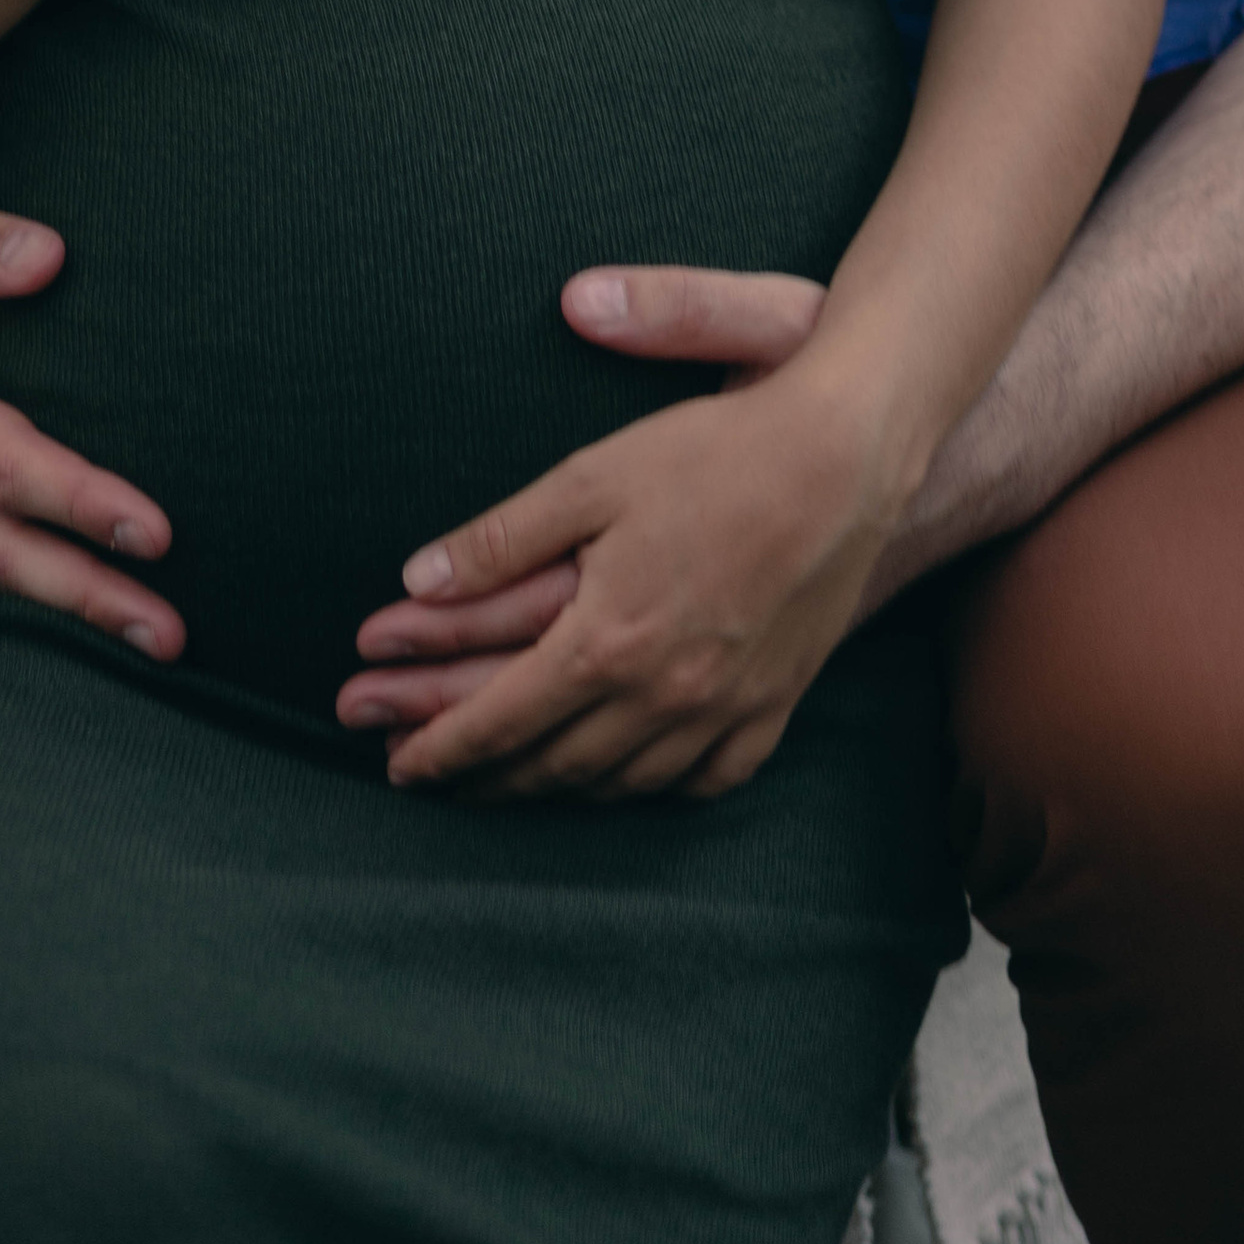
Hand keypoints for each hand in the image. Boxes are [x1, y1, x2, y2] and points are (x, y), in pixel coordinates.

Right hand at [0, 104, 183, 656]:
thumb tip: (50, 257)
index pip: (3, 468)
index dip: (80, 502)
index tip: (157, 531)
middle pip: (1, 551)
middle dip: (88, 594)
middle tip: (171, 632)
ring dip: (70, 609)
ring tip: (159, 643)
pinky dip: (29, 598)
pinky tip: (92, 617)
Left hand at [340, 265, 827, 744]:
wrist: (845, 456)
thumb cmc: (713, 452)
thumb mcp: (589, 478)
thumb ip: (498, 539)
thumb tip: (412, 583)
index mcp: (605, 641)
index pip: (498, 719)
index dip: (440, 749)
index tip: (398, 766)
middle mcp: (662, 695)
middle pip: (553, 765)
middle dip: (484, 780)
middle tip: (439, 781)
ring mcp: (724, 709)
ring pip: (622, 784)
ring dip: (557, 791)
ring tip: (515, 783)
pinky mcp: (774, 705)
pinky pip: (703, 780)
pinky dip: (652, 790)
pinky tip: (629, 781)